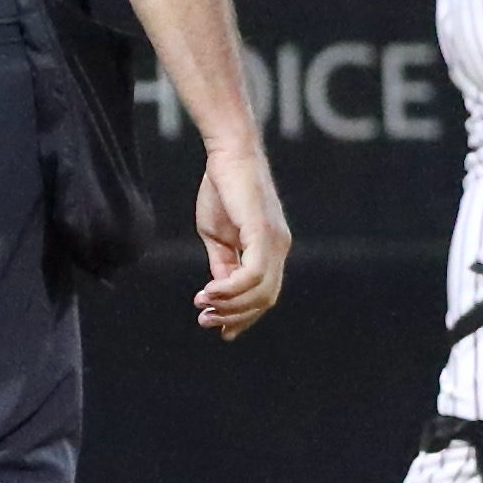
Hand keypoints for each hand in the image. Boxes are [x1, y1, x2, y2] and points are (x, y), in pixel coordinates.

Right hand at [189, 140, 289, 337]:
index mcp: (270, 249)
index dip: (243, 316)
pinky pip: (253, 274)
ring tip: (203, 306)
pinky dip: (231, 289)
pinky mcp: (262, 233)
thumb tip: (219, 292)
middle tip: (205, 320)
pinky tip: (209, 291)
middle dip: (234, 316)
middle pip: (265, 300)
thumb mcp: (218, 236)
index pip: (264, 294)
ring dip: (230, 306)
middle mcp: (279, 248)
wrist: (227, 155)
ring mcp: (274, 241)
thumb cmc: (222, 189)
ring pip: (261, 292)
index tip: (218, 327)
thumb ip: (222, 263)